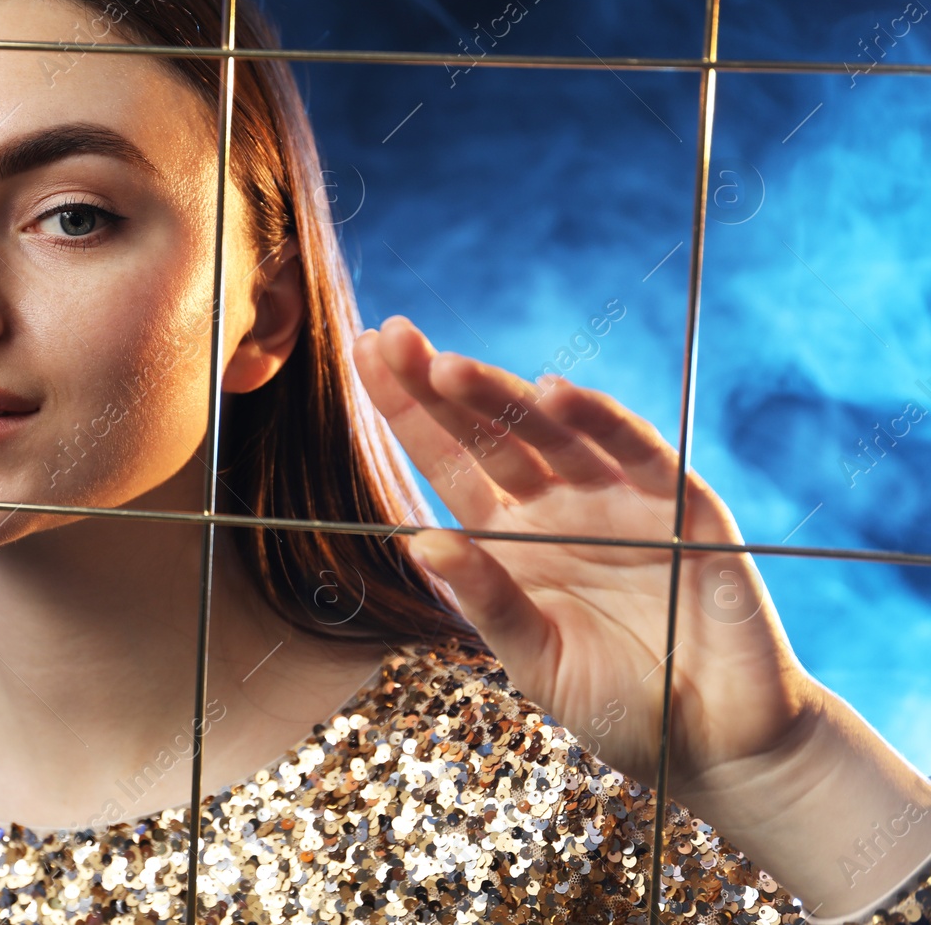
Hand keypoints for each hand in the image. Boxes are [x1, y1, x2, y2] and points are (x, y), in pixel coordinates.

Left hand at [351, 314, 823, 799]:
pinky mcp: (683, 505)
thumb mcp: (536, 660)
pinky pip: (635, 450)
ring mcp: (618, 498)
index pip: (447, 460)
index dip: (407, 409)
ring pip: (551, 429)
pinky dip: (598, 420)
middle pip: (488, 432)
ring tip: (448, 367)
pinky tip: (552, 392)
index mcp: (509, 537)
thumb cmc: (619, 706)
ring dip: (501, 395)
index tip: (362, 353)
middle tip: (391, 336)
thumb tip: (417, 540)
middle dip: (439, 384)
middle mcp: (557, 504)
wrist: (717, 743)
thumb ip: (486, 600)